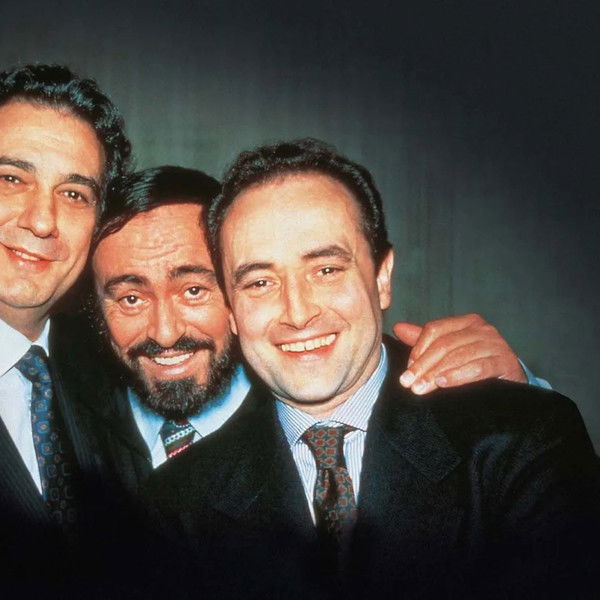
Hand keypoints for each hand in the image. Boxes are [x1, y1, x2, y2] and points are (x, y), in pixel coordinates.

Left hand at [393, 313, 526, 394]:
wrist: (511, 385)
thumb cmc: (477, 366)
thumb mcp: (449, 352)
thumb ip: (425, 340)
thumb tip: (398, 328)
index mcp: (467, 322)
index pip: (435, 329)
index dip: (418, 349)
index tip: (407, 369)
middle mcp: (483, 329)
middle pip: (444, 343)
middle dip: (423, 365)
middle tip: (408, 383)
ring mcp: (496, 344)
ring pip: (458, 356)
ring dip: (436, 374)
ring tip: (420, 388)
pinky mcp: (505, 361)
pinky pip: (478, 367)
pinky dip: (458, 376)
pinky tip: (443, 383)